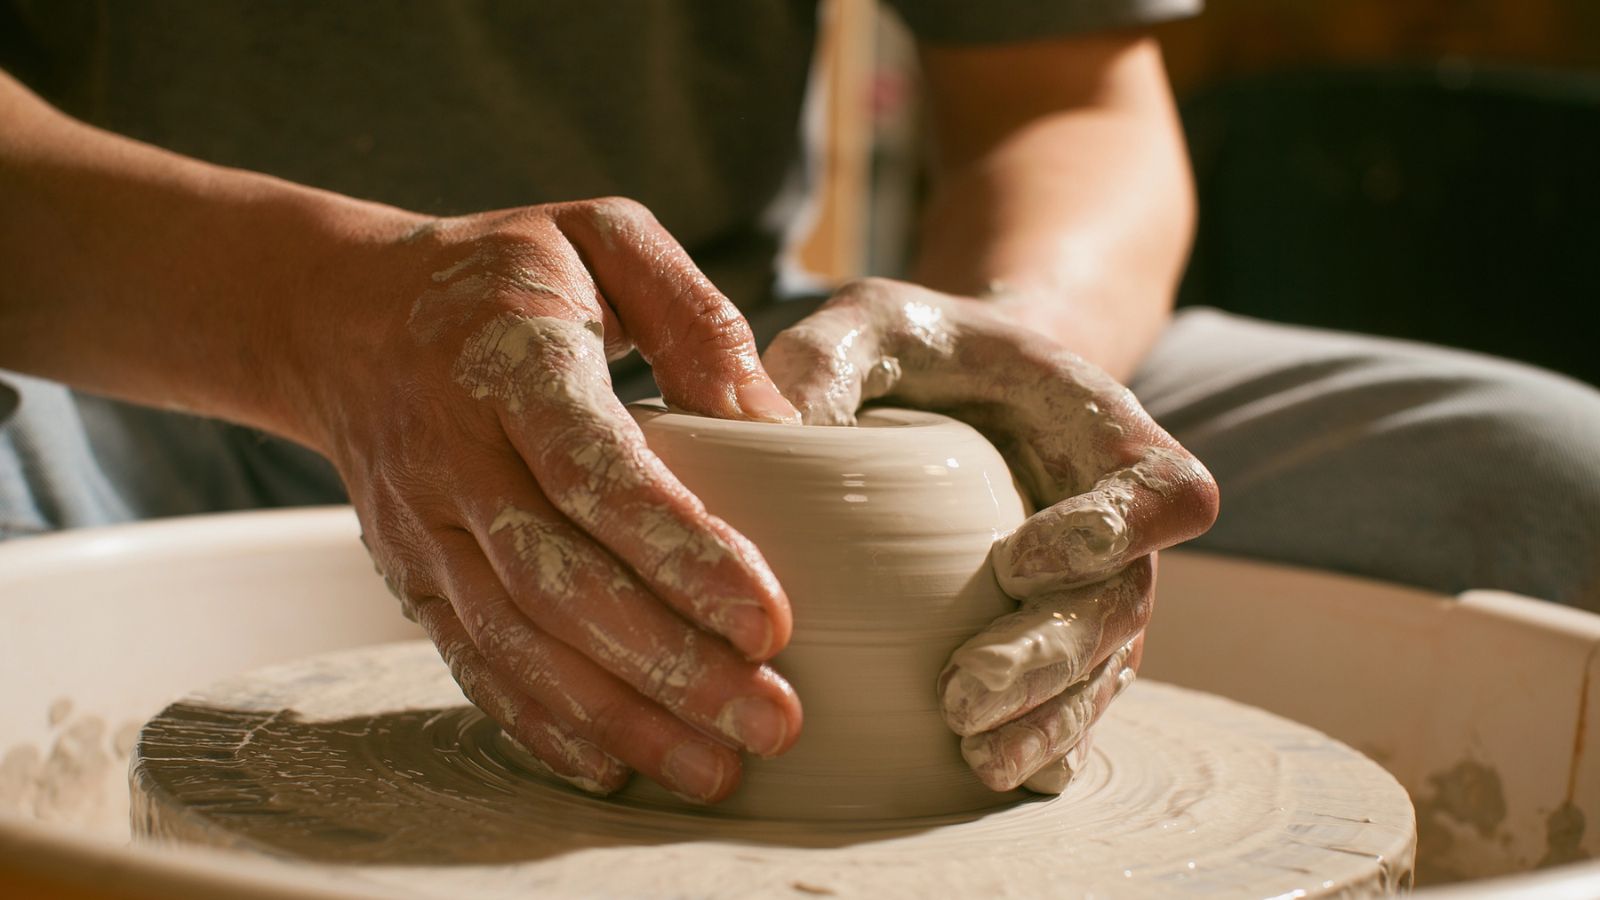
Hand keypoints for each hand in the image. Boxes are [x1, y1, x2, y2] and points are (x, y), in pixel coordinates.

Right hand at [304, 197, 804, 801]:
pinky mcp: (411, 577)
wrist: (339, 317)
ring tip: (715, 768)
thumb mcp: (603, 239)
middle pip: (559, 583)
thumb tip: (781, 427)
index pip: (595, 471)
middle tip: (771, 720)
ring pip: (516, 642)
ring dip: (617, 717)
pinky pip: (472, 661)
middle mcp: (454, 455)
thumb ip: (697, 319)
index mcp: (510, 361)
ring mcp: (423, 527)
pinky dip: (540, 722)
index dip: (680, 551)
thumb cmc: (502, 275)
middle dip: (669, 666)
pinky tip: (613, 766)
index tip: (769, 619)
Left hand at [764, 278, 1217, 792]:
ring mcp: (1091, 592)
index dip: (1119, 532)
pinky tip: (982, 774)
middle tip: (960, 695)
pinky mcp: (1053, 644)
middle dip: (1049, 659)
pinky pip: (1070, 706)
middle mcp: (1118, 527)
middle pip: (1123, 608)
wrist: (957, 387)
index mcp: (1102, 433)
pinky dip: (1037, 745)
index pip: (1166, 489)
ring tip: (971, 756)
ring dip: (1044, 720)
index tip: (1018, 558)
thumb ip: (824, 357)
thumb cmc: (917, 348)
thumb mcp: (864, 322)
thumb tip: (773, 435)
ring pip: (1101, 674)